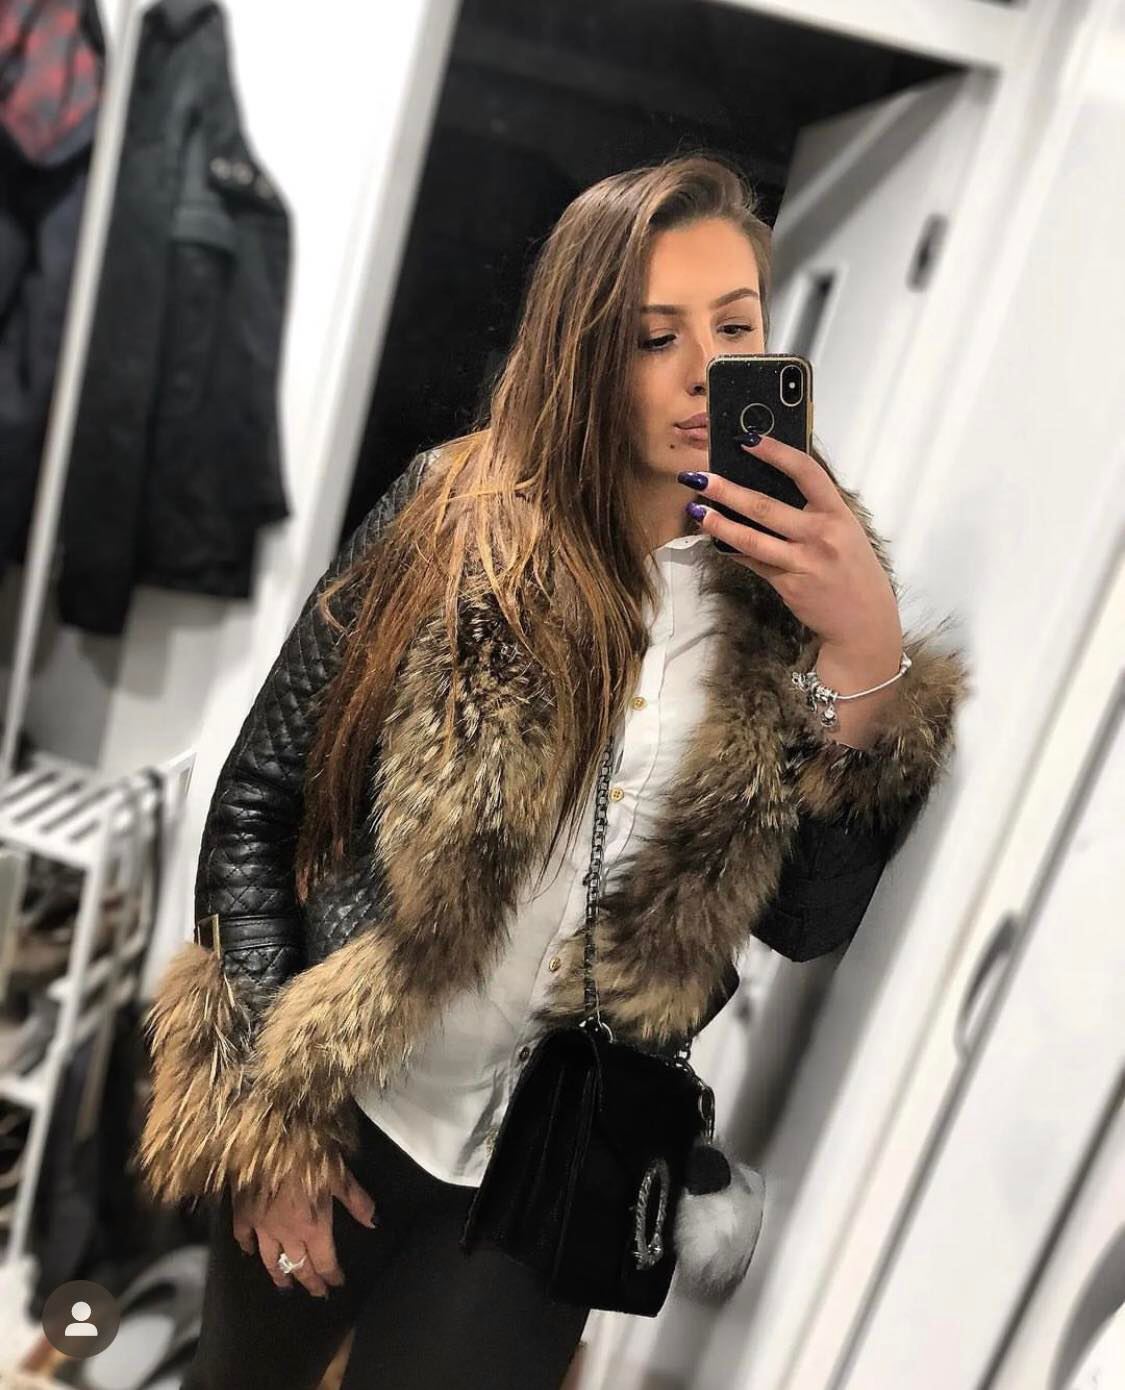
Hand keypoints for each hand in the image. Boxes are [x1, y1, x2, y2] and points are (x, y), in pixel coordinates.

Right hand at [232, 1167, 377, 1297]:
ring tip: (285, 1287)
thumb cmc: (311, 1156)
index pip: (325, 1261)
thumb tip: (374, 1224)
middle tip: (316, 1293)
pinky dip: (247, 1248)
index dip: (332, 1275)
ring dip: (279, 1275)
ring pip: (270, 1260)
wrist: (271, 1141)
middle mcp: (287, 1234)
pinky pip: (243, 1238)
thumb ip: (358, 1202)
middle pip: (299, 1266)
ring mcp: (262, 1227)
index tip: (336, 1285)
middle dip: (310, 1281)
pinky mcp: (243, 1214)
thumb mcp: (340, 1177)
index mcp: (314, 1227)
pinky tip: (249, 1254)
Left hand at [682, 434, 900, 652]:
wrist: (864, 622)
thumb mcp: (845, 533)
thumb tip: (769, 487)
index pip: (806, 472)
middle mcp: (821, 535)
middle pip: (765, 507)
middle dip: (727, 490)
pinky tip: (717, 539)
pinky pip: (754, 562)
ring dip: (719, 523)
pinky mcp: (789, 585)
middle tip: (700, 476)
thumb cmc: (853, 571)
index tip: (748, 439)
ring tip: (696, 509)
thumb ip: (815, 512)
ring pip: (751, 538)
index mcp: (838, 514)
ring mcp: (804, 562)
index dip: (776, 452)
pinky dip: (733, 550)